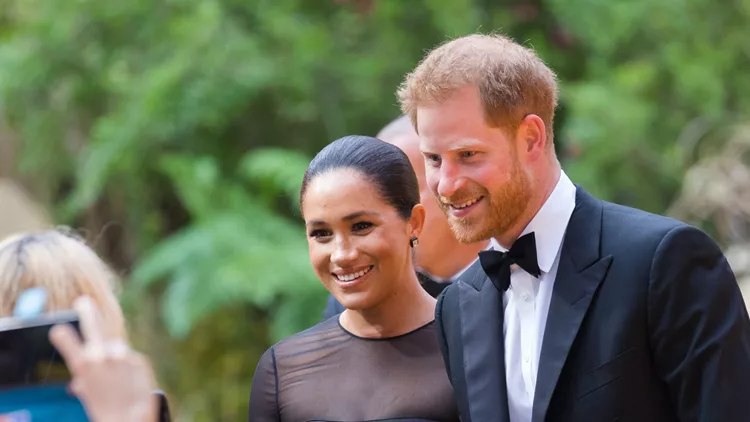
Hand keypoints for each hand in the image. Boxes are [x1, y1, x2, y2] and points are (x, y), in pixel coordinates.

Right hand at [49, 296, 157, 421]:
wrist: (132, 418)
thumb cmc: (107, 413)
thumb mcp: (89, 397)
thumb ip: (85, 383)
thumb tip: (78, 384)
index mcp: (84, 365)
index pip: (69, 341)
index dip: (63, 335)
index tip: (59, 329)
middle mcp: (103, 356)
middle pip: (94, 327)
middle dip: (88, 313)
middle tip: (84, 302)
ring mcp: (123, 356)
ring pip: (116, 348)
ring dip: (114, 356)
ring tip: (116, 377)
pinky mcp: (139, 359)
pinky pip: (130, 360)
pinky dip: (128, 368)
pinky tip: (129, 382)